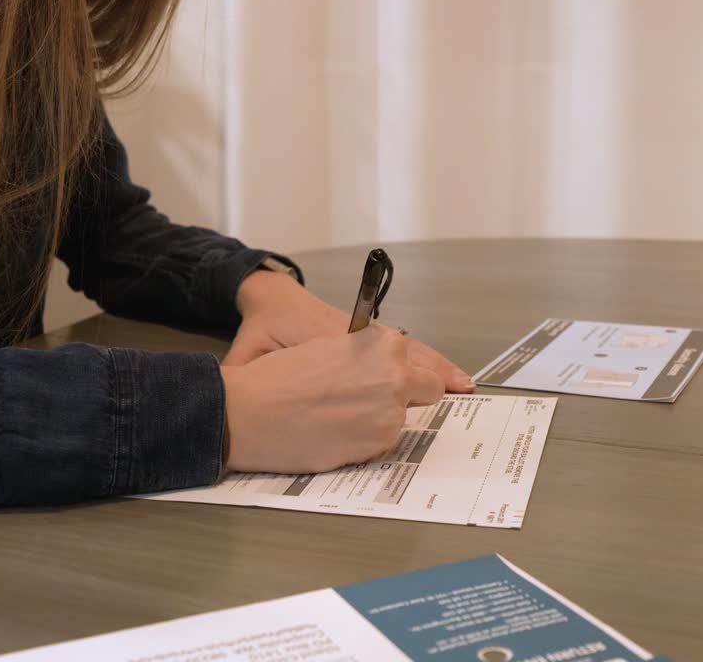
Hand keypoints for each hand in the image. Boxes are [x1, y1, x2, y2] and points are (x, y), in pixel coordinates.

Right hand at [220, 326, 443, 472]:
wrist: (249, 411)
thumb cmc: (277, 377)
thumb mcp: (328, 348)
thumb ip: (364, 359)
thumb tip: (380, 375)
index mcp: (383, 344)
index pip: (416, 360)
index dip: (397, 372)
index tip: (384, 380)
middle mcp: (395, 376)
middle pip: (428, 389)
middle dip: (407, 396)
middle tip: (369, 401)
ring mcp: (390, 413)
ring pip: (400, 420)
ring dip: (378, 421)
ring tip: (336, 418)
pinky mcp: (376, 445)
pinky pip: (381, 443)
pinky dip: (363, 441)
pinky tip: (331, 433)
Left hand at [226, 271, 475, 392]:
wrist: (270, 296)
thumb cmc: (262, 325)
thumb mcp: (249, 353)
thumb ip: (249, 377)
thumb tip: (238, 403)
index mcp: (334, 342)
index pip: (374, 367)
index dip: (393, 391)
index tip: (414, 406)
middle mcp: (359, 338)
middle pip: (403, 359)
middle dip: (427, 380)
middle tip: (459, 395)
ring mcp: (368, 335)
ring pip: (411, 352)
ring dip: (436, 369)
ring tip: (464, 385)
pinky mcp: (370, 335)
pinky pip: (407, 347)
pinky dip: (429, 359)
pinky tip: (446, 374)